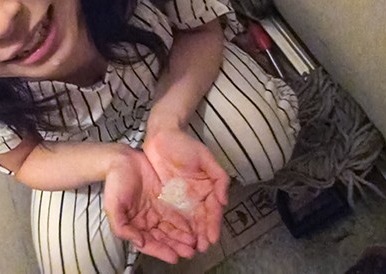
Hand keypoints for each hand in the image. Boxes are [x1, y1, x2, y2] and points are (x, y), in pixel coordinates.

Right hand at [102, 148, 197, 263]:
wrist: (122, 159)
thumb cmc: (115, 183)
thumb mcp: (113, 206)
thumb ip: (122, 227)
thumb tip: (139, 242)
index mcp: (134, 226)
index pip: (149, 243)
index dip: (161, 251)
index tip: (174, 257)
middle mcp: (146, 222)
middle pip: (163, 239)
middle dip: (176, 246)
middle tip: (190, 252)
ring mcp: (156, 211)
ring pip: (172, 229)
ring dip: (183, 238)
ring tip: (195, 244)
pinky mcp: (165, 201)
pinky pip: (177, 215)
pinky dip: (185, 223)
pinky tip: (195, 229)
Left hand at [144, 126, 229, 252]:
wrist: (161, 136)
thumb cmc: (184, 144)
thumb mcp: (205, 157)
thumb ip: (219, 177)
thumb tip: (224, 200)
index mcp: (207, 187)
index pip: (213, 210)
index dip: (213, 224)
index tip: (212, 238)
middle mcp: (196, 195)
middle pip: (201, 219)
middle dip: (203, 234)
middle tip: (202, 248)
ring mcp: (181, 197)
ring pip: (188, 220)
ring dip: (191, 235)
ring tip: (191, 248)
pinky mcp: (167, 197)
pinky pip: (173, 215)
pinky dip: (176, 228)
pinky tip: (176, 238)